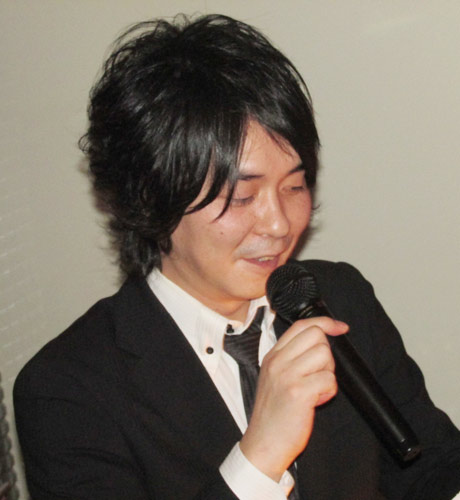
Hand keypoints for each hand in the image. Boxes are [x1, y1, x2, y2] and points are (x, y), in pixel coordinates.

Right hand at [239, 317, 347, 480]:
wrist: (264, 443)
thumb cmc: (274, 413)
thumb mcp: (275, 377)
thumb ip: (292, 357)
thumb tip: (321, 340)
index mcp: (272, 355)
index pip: (301, 325)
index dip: (325, 323)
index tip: (340, 328)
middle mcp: (277, 361)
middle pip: (317, 336)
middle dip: (327, 354)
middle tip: (318, 374)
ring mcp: (287, 375)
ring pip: (325, 355)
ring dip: (328, 374)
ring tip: (315, 389)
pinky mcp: (298, 392)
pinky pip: (329, 379)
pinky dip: (329, 392)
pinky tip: (315, 402)